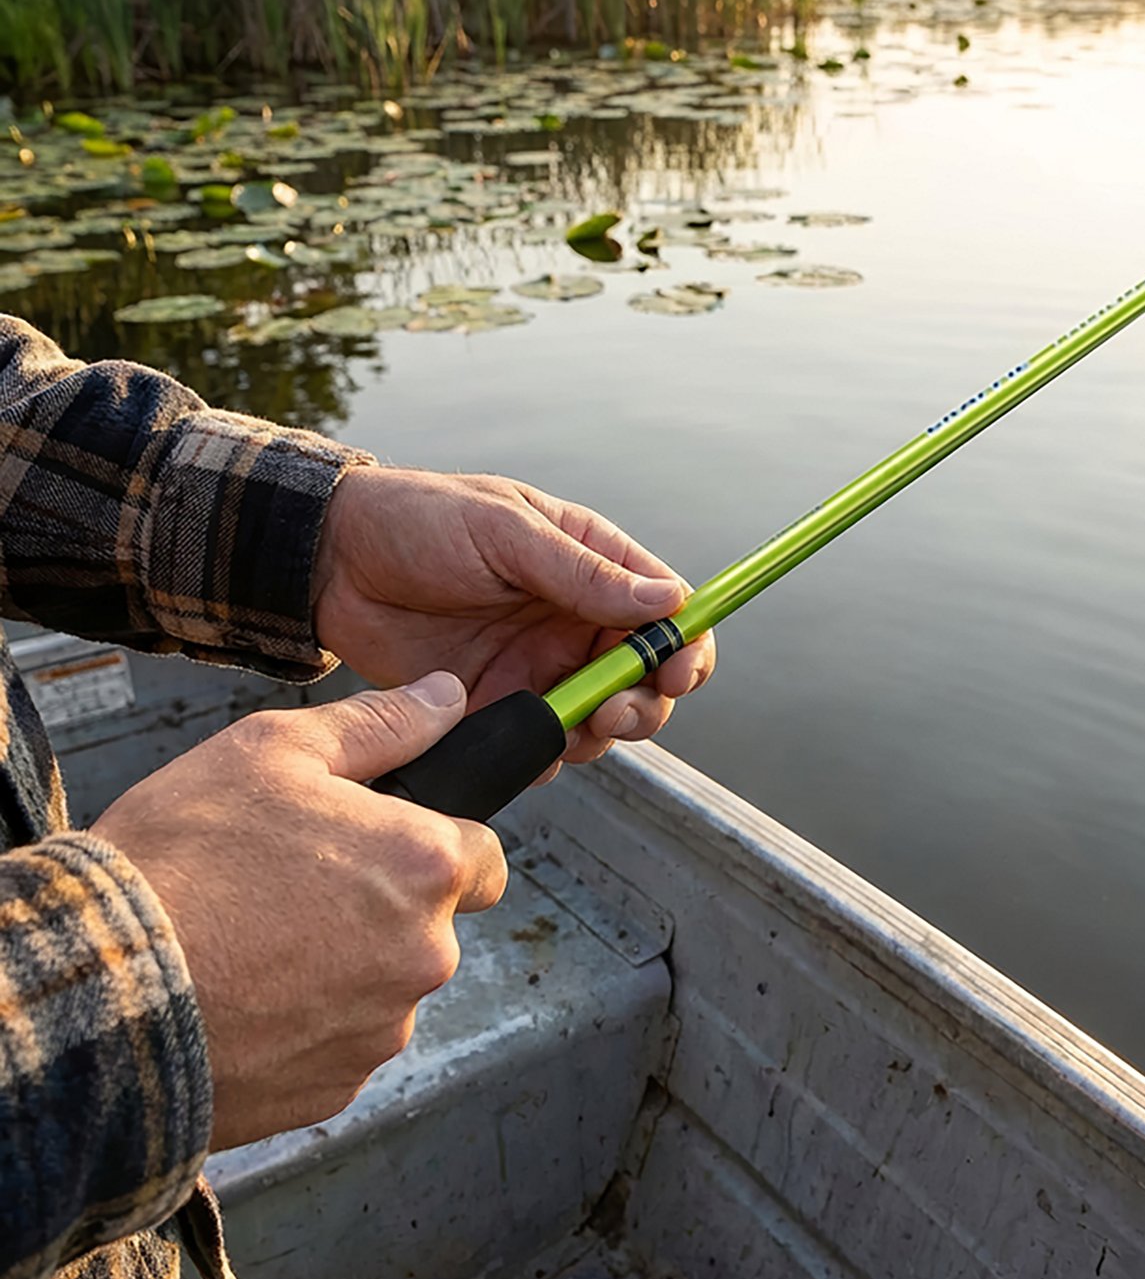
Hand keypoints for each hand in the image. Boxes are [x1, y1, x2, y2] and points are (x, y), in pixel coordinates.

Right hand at [92, 672, 503, 1149]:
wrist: (90, 992)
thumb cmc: (180, 859)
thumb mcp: (273, 751)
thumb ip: (380, 724)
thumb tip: (447, 697)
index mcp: (425, 866)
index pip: (484, 855)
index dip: (435, 842)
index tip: (382, 843)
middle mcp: (425, 955)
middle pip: (433, 923)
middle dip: (384, 904)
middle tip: (294, 885)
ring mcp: (381, 1030)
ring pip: (385, 985)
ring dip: (345, 965)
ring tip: (256, 942)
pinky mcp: (335, 1088)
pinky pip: (340, 1043)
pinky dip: (307, 1022)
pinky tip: (245, 996)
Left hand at [312, 469, 716, 772]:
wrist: (328, 561)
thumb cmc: (419, 520)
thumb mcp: (506, 531)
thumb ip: (584, 572)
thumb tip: (669, 600)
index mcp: (590, 565)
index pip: (667, 612)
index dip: (683, 648)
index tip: (673, 674)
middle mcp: (573, 621)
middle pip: (643, 679)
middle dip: (644, 705)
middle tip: (612, 714)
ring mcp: (536, 667)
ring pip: (598, 722)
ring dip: (597, 736)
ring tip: (566, 729)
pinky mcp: (493, 706)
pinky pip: (536, 748)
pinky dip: (539, 758)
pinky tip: (518, 746)